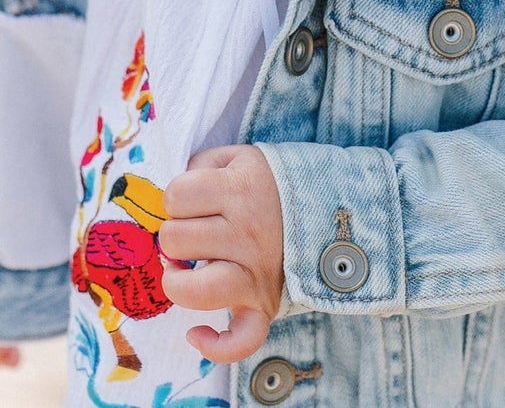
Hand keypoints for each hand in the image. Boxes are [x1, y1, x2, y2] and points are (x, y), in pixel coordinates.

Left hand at [157, 143, 284, 363]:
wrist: (332, 209)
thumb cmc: (273, 183)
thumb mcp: (241, 157)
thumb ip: (203, 166)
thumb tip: (173, 199)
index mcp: (239, 189)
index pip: (176, 196)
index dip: (174, 199)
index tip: (189, 202)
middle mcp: (247, 232)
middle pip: (176, 240)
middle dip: (175, 235)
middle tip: (193, 231)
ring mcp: (257, 273)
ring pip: (194, 290)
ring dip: (178, 282)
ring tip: (184, 272)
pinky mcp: (266, 306)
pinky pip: (241, 339)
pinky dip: (216, 346)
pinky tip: (197, 334)